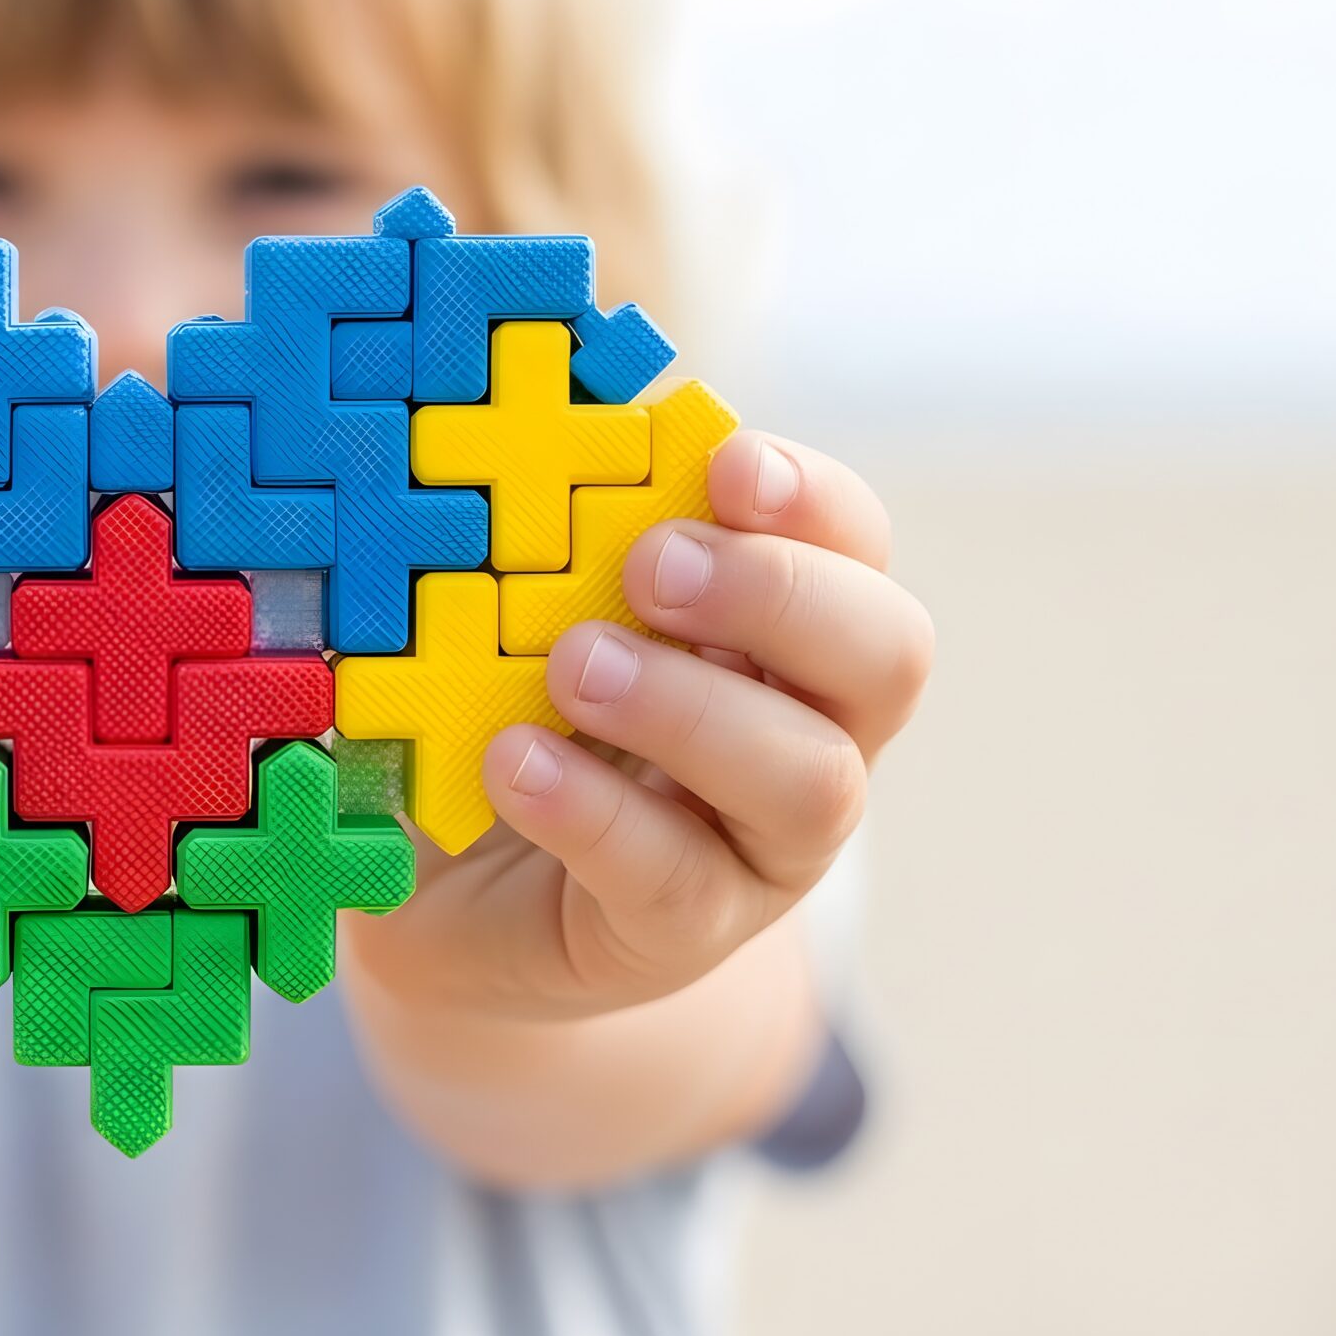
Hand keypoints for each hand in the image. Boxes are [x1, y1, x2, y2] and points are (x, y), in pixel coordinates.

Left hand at [346, 431, 932, 1020]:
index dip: (808, 497)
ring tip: (572, 668)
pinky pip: (675, 878)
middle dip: (778, 595)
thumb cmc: (503, 713)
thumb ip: (538, 528)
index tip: (724, 462)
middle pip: (886, 655)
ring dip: (690, 709)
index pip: (852, 541)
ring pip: (807, 781)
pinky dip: (594, 811)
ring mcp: (762, 845)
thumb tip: (524, 404)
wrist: (448, 893)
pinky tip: (516, 761)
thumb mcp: (513, 611)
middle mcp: (811, 730)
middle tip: (649, 567)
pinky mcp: (683, 932)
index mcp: (783, 623)